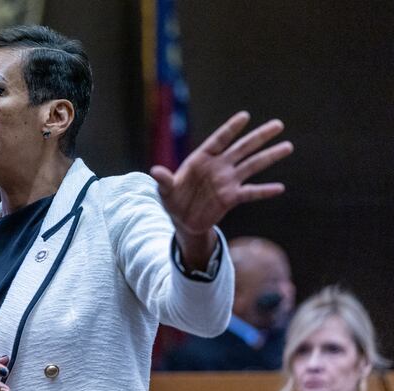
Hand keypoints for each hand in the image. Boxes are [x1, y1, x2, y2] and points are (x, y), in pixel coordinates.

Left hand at [150, 111, 292, 269]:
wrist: (182, 220)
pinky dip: (264, 191)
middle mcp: (218, 167)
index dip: (231, 128)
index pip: (219, 140)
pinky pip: (251, 192)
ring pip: (252, 166)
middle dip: (259, 137)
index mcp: (201, 159)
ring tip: (288, 146)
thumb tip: (155, 171)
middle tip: (278, 124)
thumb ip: (164, 180)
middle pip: (242, 148)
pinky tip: (279, 188)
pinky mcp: (232, 198)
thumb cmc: (172, 200)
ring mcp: (227, 181)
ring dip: (269, 157)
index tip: (246, 116)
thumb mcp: (165, 191)